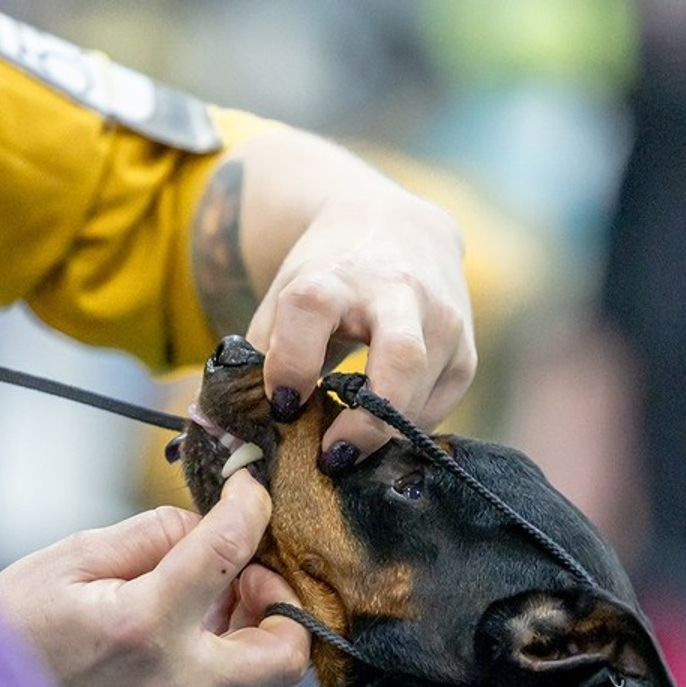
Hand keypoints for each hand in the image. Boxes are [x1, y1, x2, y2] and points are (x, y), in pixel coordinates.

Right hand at [0, 470, 309, 686]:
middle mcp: (172, 682)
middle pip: (284, 655)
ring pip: (251, 668)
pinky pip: (215, 683)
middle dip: (283, 604)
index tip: (247, 489)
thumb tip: (206, 525)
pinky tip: (165, 627)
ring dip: (243, 622)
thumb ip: (153, 534)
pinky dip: (210, 646)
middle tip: (247, 573)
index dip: (250, 506)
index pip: (229, 551)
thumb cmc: (11, 626)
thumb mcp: (73, 556)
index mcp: (144, 624)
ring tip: (193, 592)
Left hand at [251, 183, 476, 458]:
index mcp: (334, 277)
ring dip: (385, 434)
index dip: (291, 362)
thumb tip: (220, 434)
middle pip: (400, 359)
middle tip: (333, 457)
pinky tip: (381, 433)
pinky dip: (408, 429)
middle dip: (367, 420)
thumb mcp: (284, 302)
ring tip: (349, 450)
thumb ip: (256, 361)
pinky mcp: (466, 350)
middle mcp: (397, 292)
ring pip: (425, 391)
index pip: (310, 310)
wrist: (398, 230)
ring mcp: (442, 320)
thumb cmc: (328, 281)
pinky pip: (441, 406)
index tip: (281, 405)